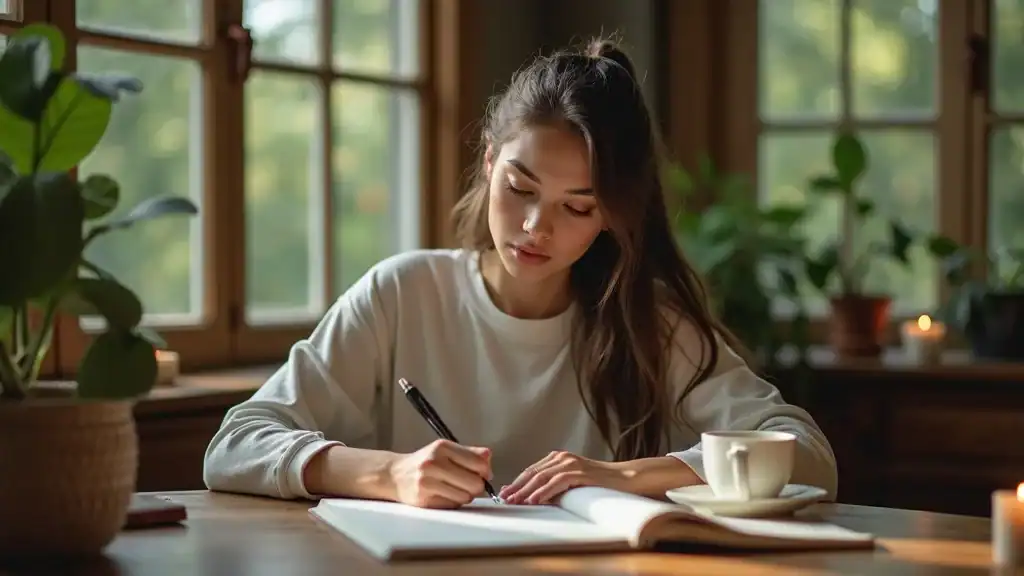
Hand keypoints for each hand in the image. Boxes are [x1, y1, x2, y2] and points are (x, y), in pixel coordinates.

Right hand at [387, 439, 492, 508]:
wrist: (395, 475)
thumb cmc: (424, 462)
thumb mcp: (444, 450)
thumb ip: (469, 452)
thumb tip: (489, 458)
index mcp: (442, 448)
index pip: (479, 462)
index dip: (486, 471)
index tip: (483, 473)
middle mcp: (433, 464)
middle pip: (475, 483)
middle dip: (476, 486)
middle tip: (469, 483)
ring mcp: (428, 483)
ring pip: (465, 497)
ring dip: (465, 495)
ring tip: (454, 488)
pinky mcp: (424, 501)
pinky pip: (453, 506)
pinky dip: (453, 502)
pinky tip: (444, 495)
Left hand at [499, 450, 626, 504]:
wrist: (625, 478)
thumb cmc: (599, 484)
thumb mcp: (572, 483)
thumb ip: (554, 486)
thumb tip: (532, 497)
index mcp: (558, 458)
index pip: (531, 470)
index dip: (516, 482)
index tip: (504, 493)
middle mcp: (562, 457)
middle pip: (533, 472)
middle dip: (517, 486)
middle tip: (504, 498)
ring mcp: (571, 463)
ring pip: (542, 476)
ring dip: (526, 490)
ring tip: (515, 501)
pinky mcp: (580, 472)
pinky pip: (557, 481)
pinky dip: (544, 491)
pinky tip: (535, 500)